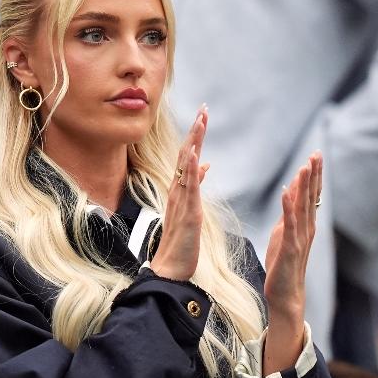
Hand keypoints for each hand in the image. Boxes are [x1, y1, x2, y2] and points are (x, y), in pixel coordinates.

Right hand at [150, 105, 210, 280]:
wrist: (171, 268)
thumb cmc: (182, 240)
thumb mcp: (193, 207)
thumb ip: (197, 184)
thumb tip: (206, 165)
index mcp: (181, 189)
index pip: (188, 156)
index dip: (195, 135)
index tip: (203, 116)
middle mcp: (178, 191)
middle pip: (185, 155)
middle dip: (195, 132)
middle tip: (204, 110)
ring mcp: (182, 201)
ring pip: (186, 166)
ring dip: (193, 143)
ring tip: (200, 122)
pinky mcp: (188, 213)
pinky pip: (188, 188)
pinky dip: (191, 169)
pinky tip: (195, 154)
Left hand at [263, 152, 322, 320]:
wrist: (285, 294)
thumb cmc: (283, 265)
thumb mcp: (283, 234)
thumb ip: (288, 214)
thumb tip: (289, 194)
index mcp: (305, 224)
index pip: (311, 195)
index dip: (313, 176)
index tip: (315, 156)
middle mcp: (307, 228)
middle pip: (311, 197)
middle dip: (313, 175)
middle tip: (316, 153)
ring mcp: (300, 237)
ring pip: (303, 207)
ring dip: (304, 186)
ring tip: (305, 166)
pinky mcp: (291, 247)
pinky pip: (289, 224)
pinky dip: (288, 207)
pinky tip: (286, 193)